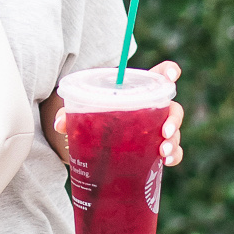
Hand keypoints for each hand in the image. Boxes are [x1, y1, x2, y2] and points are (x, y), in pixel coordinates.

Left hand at [51, 59, 185, 166]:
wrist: (95, 141)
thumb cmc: (94, 116)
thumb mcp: (82, 111)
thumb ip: (69, 113)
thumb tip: (60, 124)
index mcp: (138, 92)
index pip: (159, 76)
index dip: (168, 72)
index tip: (172, 75)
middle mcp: (152, 110)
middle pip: (173, 108)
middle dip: (173, 120)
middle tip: (164, 132)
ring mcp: (156, 130)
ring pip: (174, 132)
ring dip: (173, 142)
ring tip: (162, 153)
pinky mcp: (155, 149)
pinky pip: (172, 152)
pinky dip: (174, 156)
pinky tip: (167, 162)